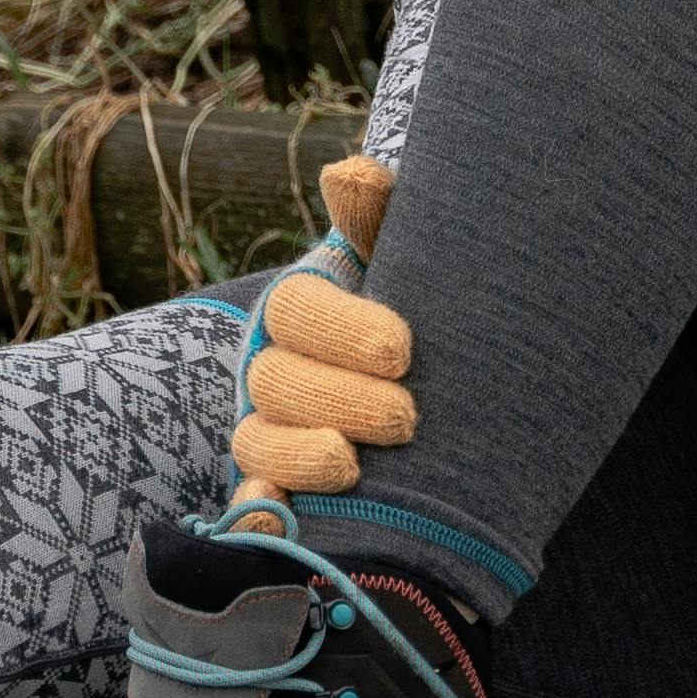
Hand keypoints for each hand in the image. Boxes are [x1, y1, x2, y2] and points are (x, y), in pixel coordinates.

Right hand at [228, 155, 410, 503]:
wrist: (444, 404)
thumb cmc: (425, 321)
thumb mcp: (411, 268)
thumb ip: (383, 220)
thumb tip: (352, 175)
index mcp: (307, 309)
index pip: (298, 309)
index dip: (341, 329)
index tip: (402, 350)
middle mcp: (276, 369)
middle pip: (277, 381)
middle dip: (338, 398)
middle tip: (406, 416)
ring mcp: (271, 434)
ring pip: (257, 443)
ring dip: (297, 455)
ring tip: (352, 466)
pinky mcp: (279, 495)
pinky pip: (251, 510)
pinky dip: (258, 517)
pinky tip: (276, 523)